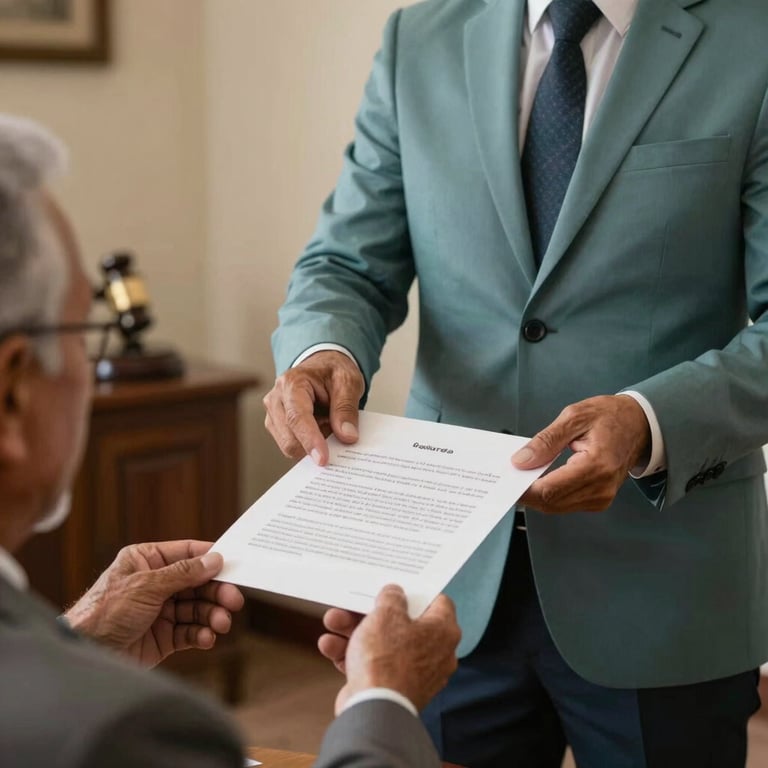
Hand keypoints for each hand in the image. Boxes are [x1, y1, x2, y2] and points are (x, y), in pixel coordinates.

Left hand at [64, 541, 244, 667]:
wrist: (86, 654)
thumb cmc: (104, 612)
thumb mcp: (146, 585)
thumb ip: (183, 573)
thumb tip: (213, 560)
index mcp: (146, 561)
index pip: (187, 554)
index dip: (211, 559)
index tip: (234, 565)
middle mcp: (156, 584)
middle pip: (197, 583)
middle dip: (216, 592)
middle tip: (234, 601)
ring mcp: (160, 611)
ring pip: (197, 609)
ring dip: (212, 615)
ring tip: (221, 623)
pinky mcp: (163, 636)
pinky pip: (190, 631)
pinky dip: (201, 634)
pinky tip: (207, 637)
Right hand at [263, 351, 364, 464]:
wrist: (322, 367)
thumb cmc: (333, 371)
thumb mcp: (348, 382)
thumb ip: (347, 409)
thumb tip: (347, 437)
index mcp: (292, 383)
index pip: (297, 418)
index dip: (310, 440)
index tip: (323, 459)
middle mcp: (276, 399)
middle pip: (290, 438)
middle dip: (316, 444)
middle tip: (338, 432)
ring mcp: (273, 414)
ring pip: (289, 446)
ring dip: (312, 444)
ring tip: (328, 423)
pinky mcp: (276, 426)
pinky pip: (291, 446)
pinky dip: (309, 444)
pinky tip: (320, 428)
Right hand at [318, 585, 460, 713]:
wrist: (373, 711)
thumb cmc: (386, 659)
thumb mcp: (386, 614)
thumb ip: (391, 597)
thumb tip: (394, 593)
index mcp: (442, 632)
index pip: (438, 603)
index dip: (416, 591)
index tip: (397, 585)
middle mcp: (433, 653)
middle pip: (400, 622)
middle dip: (369, 612)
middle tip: (350, 602)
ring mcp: (411, 673)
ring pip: (381, 643)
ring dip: (353, 631)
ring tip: (331, 621)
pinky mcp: (391, 689)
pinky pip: (372, 665)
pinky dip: (351, 655)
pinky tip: (329, 645)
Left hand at [513, 395, 650, 513]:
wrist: (639, 425)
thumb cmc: (610, 416)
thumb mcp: (575, 417)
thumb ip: (546, 441)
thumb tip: (521, 460)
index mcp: (597, 466)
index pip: (551, 490)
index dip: (524, 490)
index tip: (506, 480)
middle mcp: (601, 488)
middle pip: (551, 503)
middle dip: (526, 493)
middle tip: (507, 477)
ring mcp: (602, 497)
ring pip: (556, 507)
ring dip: (536, 495)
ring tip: (520, 476)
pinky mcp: (599, 500)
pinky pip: (566, 504)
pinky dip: (549, 495)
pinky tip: (538, 480)